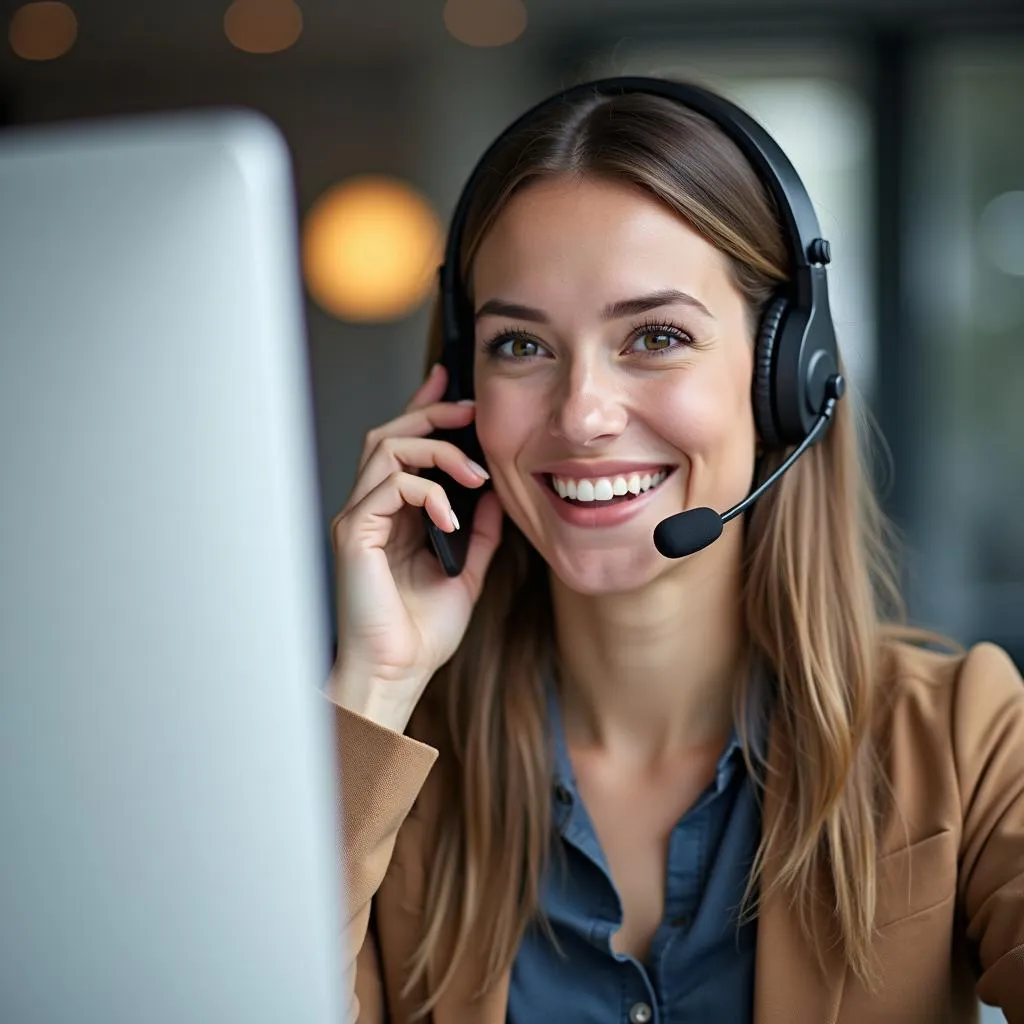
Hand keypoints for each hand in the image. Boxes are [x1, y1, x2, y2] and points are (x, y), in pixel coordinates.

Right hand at [328, 364, 502, 729]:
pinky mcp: (354, 532)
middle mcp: (370, 510)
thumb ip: (481, 530)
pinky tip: (450, 517)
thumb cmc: (421, 631)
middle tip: (469, 410)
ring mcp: (358, 518)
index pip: (404, 448)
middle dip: (431, 413)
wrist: (397, 672)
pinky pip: (388, 486)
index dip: (424, 409)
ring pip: (385, 448)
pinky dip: (426, 492)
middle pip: (388, 434)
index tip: (450, 382)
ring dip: (436, 451)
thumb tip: (498, 490)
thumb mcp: (467, 571)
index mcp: (394, 516)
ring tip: (473, 475)